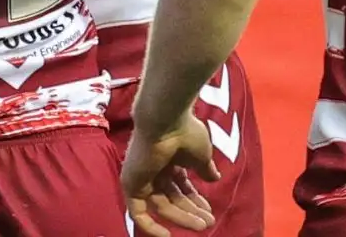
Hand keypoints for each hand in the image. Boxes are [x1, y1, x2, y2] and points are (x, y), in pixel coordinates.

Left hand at [121, 113, 219, 236]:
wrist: (166, 120)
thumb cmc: (185, 132)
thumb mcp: (201, 154)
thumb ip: (204, 168)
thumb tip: (214, 178)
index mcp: (168, 159)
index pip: (180, 185)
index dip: (194, 199)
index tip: (209, 210)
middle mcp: (153, 168)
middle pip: (172, 197)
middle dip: (190, 210)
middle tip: (208, 222)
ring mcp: (141, 176)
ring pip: (161, 205)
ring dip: (181, 217)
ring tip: (202, 225)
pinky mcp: (130, 185)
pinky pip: (138, 212)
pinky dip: (150, 226)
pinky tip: (167, 236)